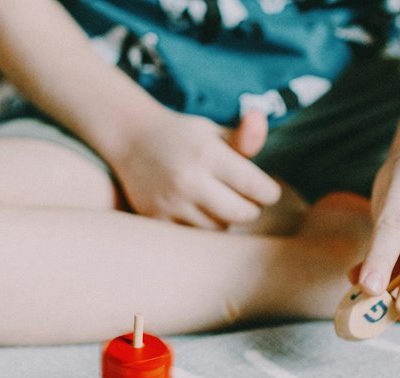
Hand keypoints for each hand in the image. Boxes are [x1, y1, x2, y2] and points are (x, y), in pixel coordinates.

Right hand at [111, 108, 280, 228]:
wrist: (130, 139)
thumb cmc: (182, 136)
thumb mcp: (214, 131)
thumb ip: (244, 136)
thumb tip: (260, 119)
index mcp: (208, 154)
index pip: (257, 188)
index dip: (269, 192)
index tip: (266, 190)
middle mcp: (189, 180)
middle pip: (242, 214)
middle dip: (250, 208)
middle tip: (245, 198)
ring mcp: (171, 202)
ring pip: (220, 228)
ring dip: (225, 219)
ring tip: (217, 202)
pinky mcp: (156, 218)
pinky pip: (195, 236)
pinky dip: (201, 227)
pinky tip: (198, 211)